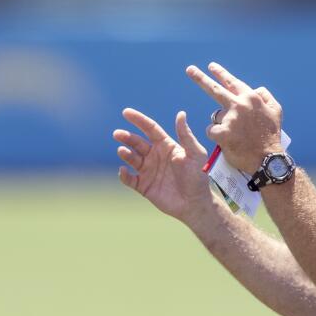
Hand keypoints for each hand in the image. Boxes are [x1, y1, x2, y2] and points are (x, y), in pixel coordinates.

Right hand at [114, 108, 214, 223]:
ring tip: (122, 151)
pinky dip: (124, 175)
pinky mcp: (144, 186)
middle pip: (137, 142)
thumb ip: (186, 135)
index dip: (138, 120)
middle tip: (117, 134)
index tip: (126, 112)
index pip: (149, 129)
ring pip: (131, 159)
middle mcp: (155, 156)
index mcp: (166, 146)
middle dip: (126, 137)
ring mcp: (148, 171)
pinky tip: (123, 171)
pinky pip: (130, 179)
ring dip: (125, 154)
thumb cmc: (198, 177)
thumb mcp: (195, 154)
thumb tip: (181, 113)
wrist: (195, 203)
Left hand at [186, 62, 282, 173]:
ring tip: (236, 135)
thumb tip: (254, 88)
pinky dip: (216, 136)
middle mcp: (239, 105)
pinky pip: (211, 130)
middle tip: (189, 69)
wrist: (268, 159)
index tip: (211, 67)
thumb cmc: (272, 136)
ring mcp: (230, 118)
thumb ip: (265, 96)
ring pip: (216, 117)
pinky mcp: (222, 133)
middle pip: (215, 89)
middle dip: (200, 78)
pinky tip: (227, 141)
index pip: (232, 82)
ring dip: (222, 124)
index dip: (221, 74)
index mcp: (251, 98)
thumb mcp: (276, 111)